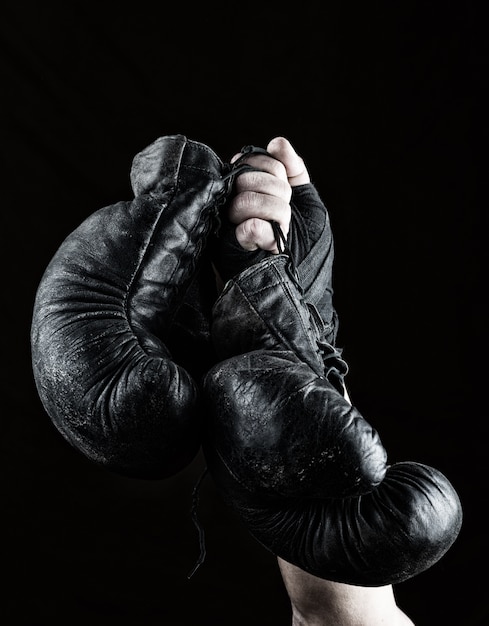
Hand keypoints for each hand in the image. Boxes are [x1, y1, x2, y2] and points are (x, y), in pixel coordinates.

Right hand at [229, 137, 309, 252]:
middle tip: (284, 215)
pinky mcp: (232, 246)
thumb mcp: (308, 202)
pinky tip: (273, 243)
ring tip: (281, 230)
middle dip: (279, 194)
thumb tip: (276, 143)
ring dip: (276, 215)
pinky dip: (267, 233)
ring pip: (247, 200)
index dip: (277, 173)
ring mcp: (230, 224)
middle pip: (249, 178)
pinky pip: (250, 227)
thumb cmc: (306, 244)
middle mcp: (236, 201)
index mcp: (252, 188)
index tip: (287, 194)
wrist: (302, 280)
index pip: (255, 160)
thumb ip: (294, 170)